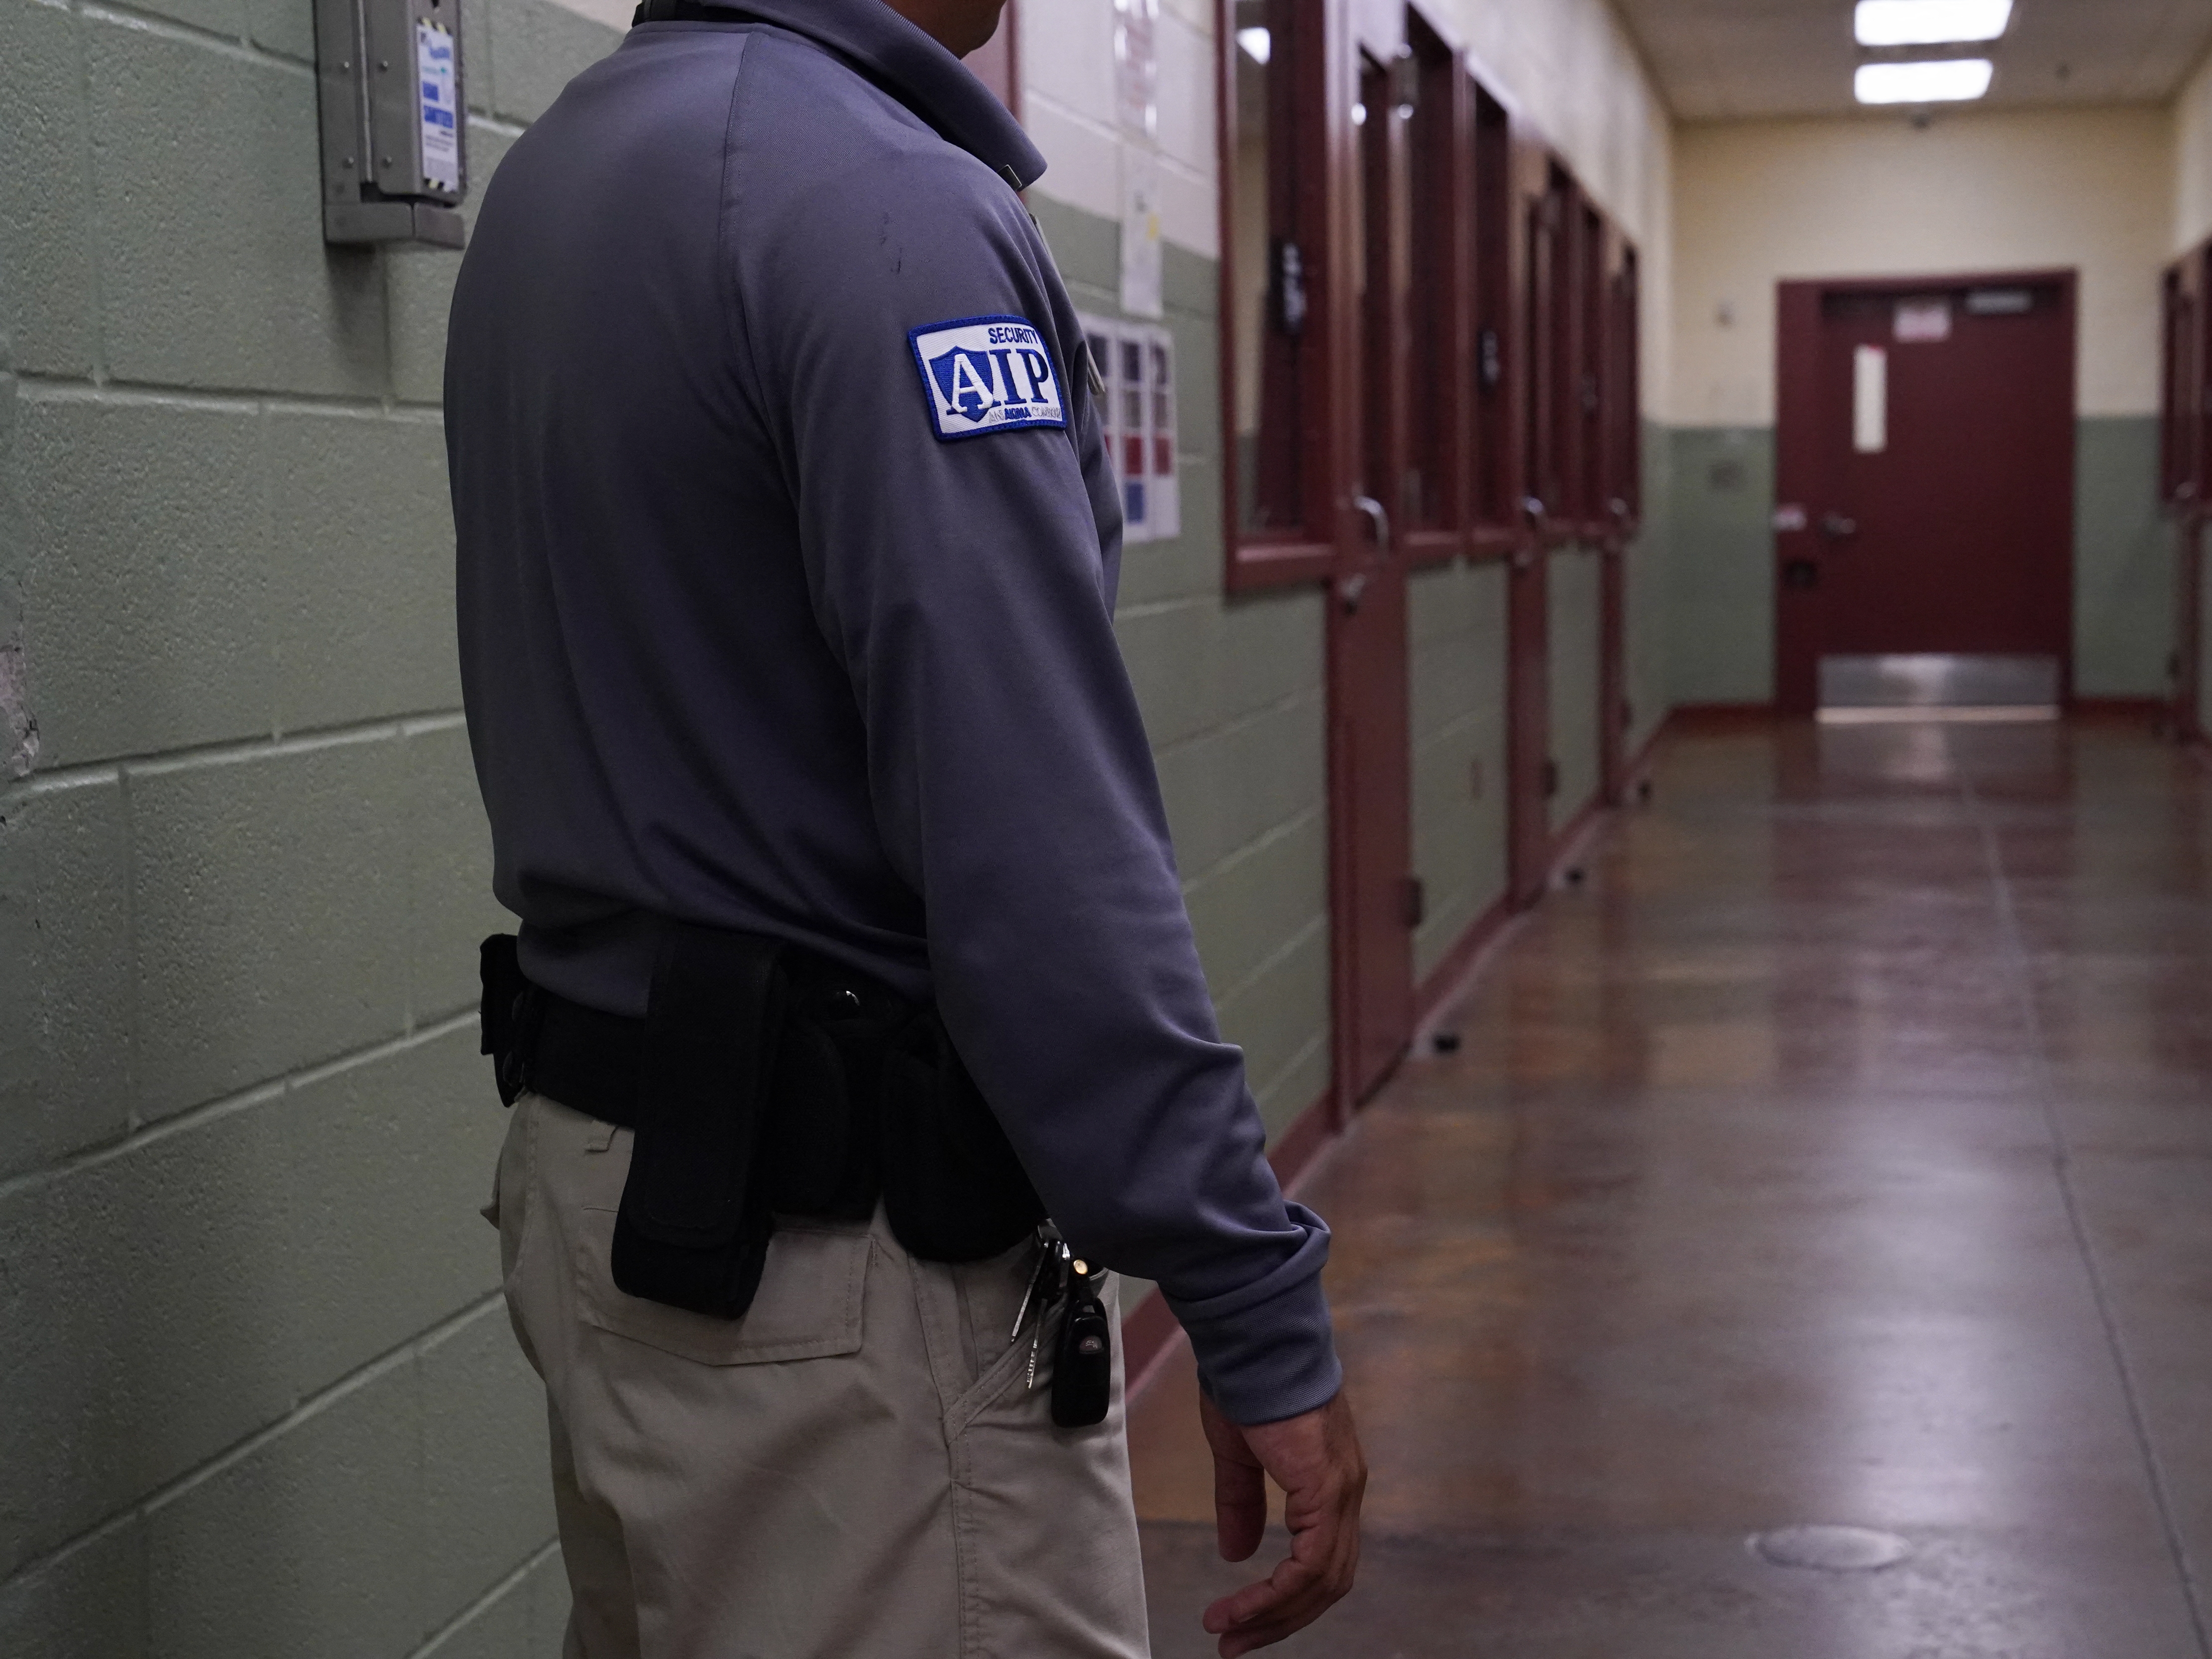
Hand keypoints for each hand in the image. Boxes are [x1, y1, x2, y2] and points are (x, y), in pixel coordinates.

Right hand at [1197, 1388, 1365, 1656]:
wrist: (1253, 1339)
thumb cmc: (1246, 1380)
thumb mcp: (1238, 1454)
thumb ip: (1241, 1503)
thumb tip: (1237, 1552)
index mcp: (1329, 1480)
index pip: (1320, 1559)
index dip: (1283, 1597)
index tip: (1239, 1620)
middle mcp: (1346, 1490)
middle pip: (1327, 1581)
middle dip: (1280, 1620)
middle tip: (1236, 1644)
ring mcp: (1341, 1490)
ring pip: (1322, 1581)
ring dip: (1274, 1615)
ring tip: (1230, 1633)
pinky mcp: (1326, 1489)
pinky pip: (1309, 1563)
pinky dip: (1275, 1593)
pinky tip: (1242, 1606)